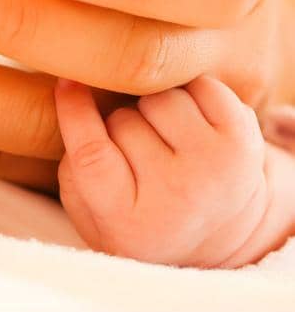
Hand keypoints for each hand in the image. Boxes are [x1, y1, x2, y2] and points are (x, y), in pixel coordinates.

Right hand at [54, 74, 268, 265]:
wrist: (219, 228)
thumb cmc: (140, 210)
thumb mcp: (91, 207)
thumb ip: (72, 159)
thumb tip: (73, 86)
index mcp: (132, 226)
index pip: (92, 154)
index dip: (74, 113)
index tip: (65, 83)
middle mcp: (178, 200)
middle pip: (122, 119)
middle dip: (118, 123)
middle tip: (134, 151)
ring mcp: (216, 169)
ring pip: (159, 98)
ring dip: (153, 108)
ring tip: (164, 139)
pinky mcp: (245, 142)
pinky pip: (200, 86)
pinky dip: (190, 94)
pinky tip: (191, 125)